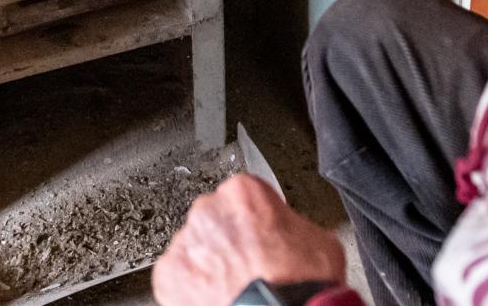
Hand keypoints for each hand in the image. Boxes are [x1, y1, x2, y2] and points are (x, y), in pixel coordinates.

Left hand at [153, 174, 345, 305]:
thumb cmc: (301, 283)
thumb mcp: (318, 238)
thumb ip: (291, 224)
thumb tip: (290, 235)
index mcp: (242, 192)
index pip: (244, 197)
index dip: (257, 222)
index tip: (262, 238)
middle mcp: (208, 210)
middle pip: (215, 221)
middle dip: (229, 241)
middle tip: (250, 266)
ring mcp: (185, 244)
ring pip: (195, 250)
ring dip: (210, 265)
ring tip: (235, 287)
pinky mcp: (169, 276)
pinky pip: (178, 279)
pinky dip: (193, 289)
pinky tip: (218, 297)